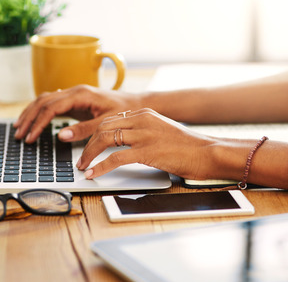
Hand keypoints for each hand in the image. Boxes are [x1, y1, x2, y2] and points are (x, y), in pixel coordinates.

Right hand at [13, 85, 140, 142]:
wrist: (136, 104)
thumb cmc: (124, 111)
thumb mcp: (105, 123)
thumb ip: (84, 130)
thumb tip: (61, 135)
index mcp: (81, 94)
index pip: (51, 107)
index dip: (38, 123)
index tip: (31, 137)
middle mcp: (74, 91)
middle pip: (43, 101)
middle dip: (29, 118)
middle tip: (19, 134)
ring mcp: (73, 94)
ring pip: (44, 100)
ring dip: (31, 113)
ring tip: (20, 128)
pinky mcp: (75, 101)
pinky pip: (52, 103)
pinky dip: (39, 112)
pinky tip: (33, 120)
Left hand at [77, 108, 221, 179]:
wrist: (207, 152)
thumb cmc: (187, 146)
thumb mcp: (161, 131)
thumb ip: (143, 132)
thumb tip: (122, 143)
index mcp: (144, 113)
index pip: (110, 120)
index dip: (93, 133)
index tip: (86, 145)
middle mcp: (142, 120)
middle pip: (103, 127)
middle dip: (87, 144)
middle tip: (80, 159)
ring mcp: (144, 134)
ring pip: (105, 139)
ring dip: (89, 155)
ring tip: (83, 167)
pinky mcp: (147, 151)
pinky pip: (115, 158)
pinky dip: (100, 166)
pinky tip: (93, 174)